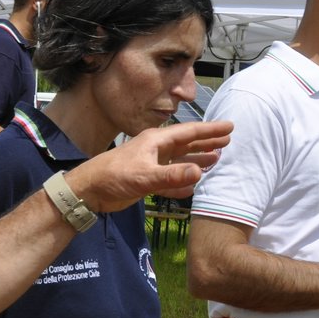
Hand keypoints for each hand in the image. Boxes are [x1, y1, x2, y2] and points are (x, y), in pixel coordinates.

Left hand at [65, 120, 232, 212]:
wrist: (89, 191)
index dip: (209, 130)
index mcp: (156, 141)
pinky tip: (194, 185)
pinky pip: (170, 180)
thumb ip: (171, 176)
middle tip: (227, 140)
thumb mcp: (144, 176)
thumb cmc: (113, 177)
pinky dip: (182, 182)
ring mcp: (151, 165)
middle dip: (206, 142)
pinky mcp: (147, 180)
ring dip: (197, 160)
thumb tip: (199, 173)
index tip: (229, 127)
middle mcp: (156, 150)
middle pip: (187, 144)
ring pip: (180, 161)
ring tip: (216, 159)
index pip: (188, 132)